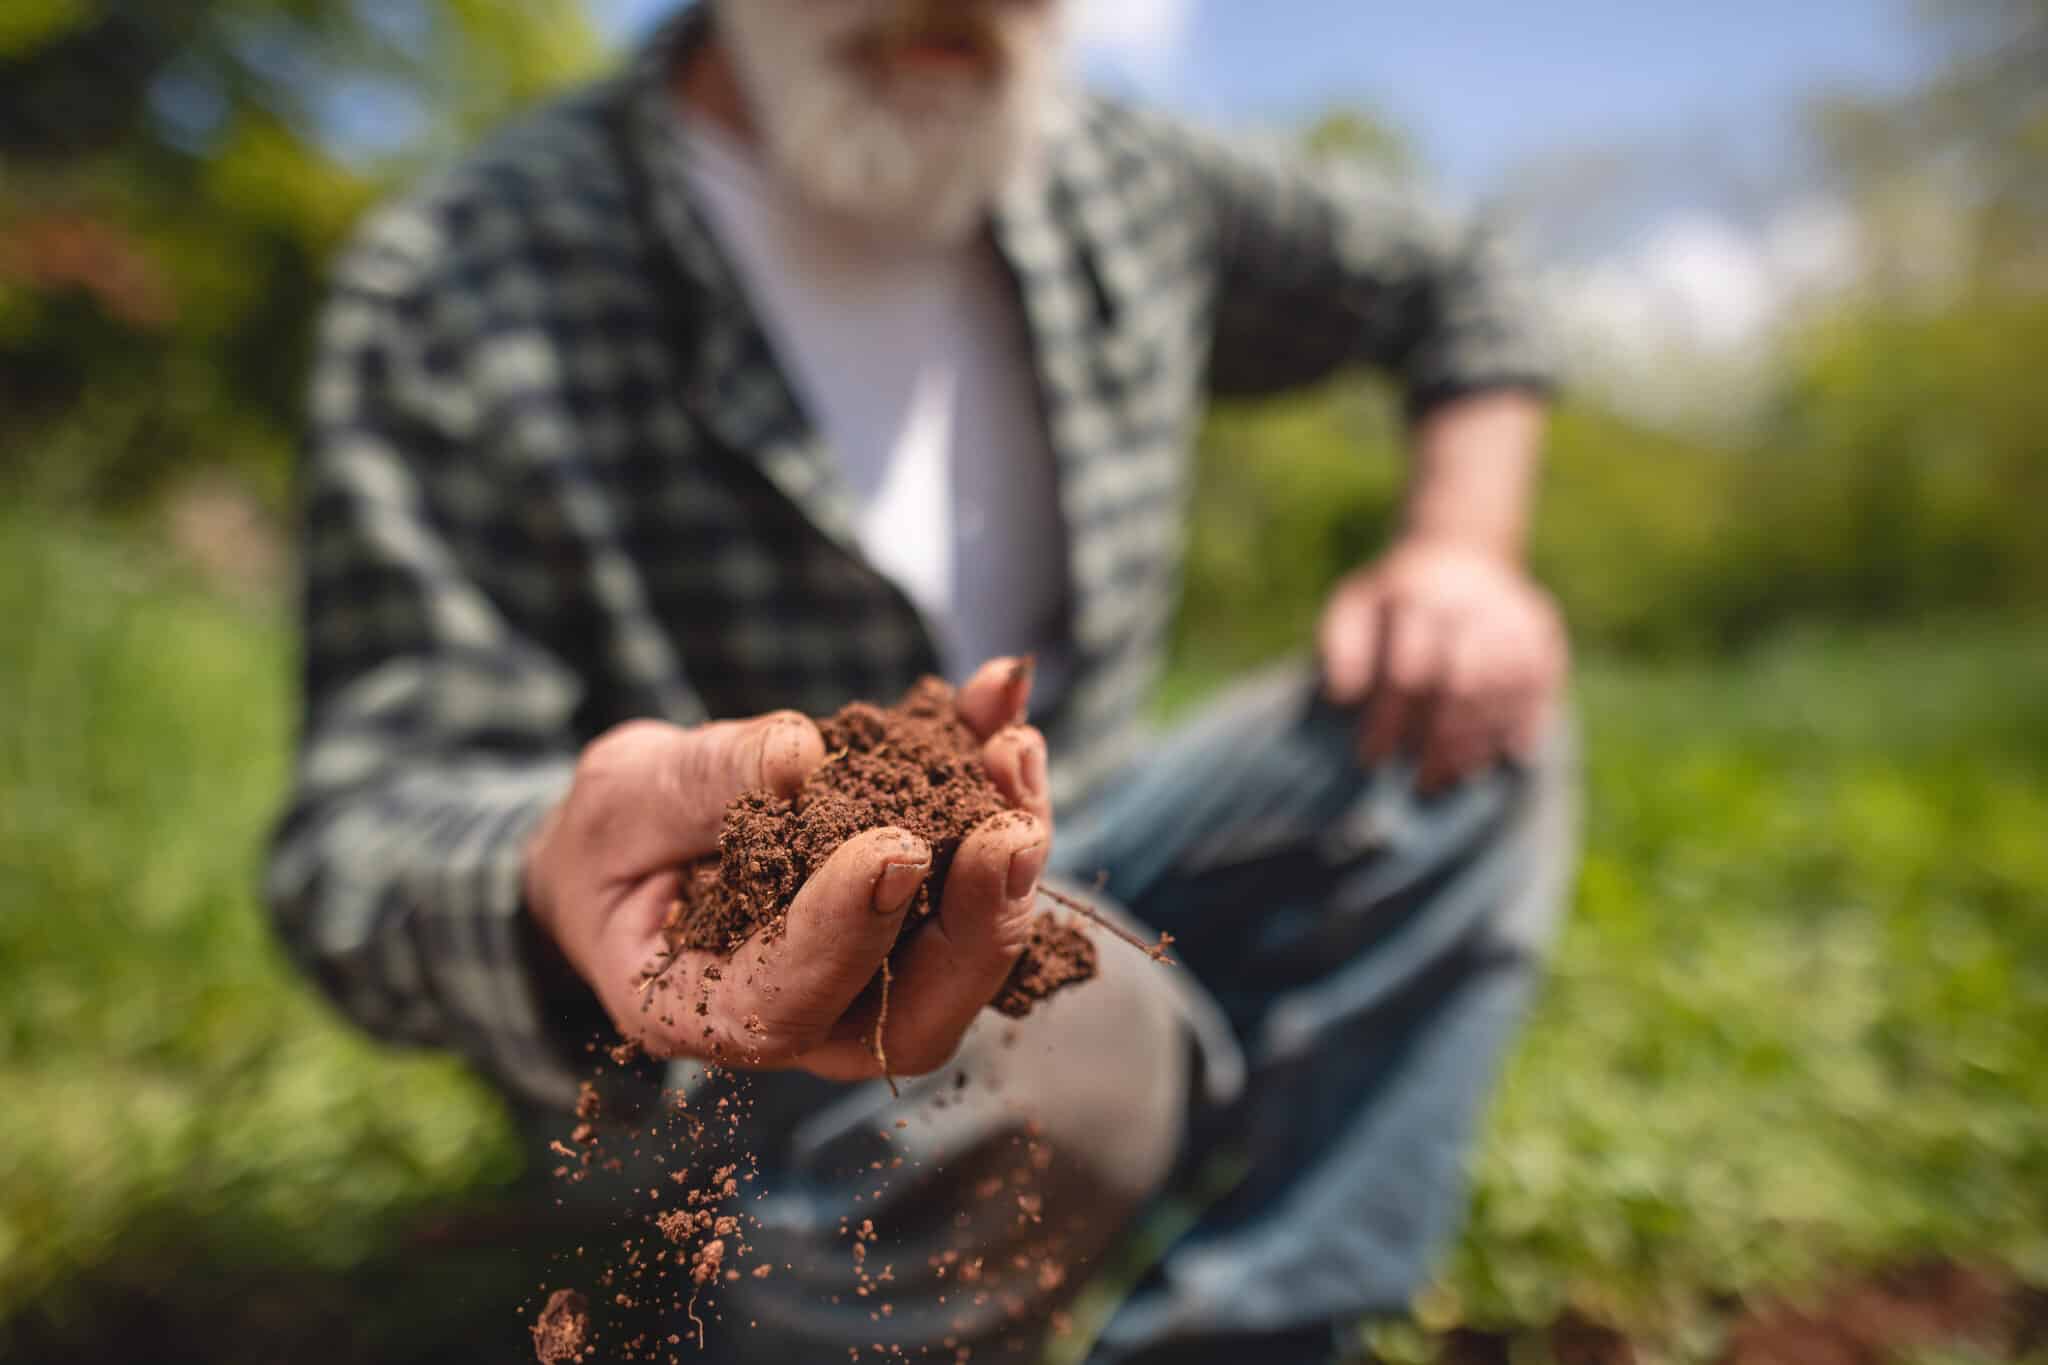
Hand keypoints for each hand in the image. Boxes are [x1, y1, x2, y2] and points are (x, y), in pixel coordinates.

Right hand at [523, 658, 1053, 1078]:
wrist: (644, 840)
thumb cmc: (615, 837)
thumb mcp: (623, 799)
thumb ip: (701, 785)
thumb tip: (799, 757)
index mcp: (705, 1012)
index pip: (788, 1004)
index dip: (847, 934)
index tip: (893, 849)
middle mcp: (808, 1015)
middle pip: (916, 1012)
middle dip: (977, 924)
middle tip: (1009, 830)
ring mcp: (877, 974)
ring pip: (971, 948)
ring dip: (1009, 851)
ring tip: (1013, 746)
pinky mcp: (923, 915)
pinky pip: (982, 870)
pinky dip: (1003, 785)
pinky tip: (1001, 697)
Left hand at [1318, 539, 1567, 791]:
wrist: (1460, 552)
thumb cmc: (1395, 598)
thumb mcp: (1356, 606)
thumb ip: (1343, 647)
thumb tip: (1342, 697)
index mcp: (1419, 598)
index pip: (1406, 672)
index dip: (1388, 720)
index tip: (1371, 758)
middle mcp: (1472, 607)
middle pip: (1462, 686)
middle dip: (1439, 741)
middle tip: (1419, 782)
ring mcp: (1514, 620)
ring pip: (1502, 693)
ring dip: (1479, 742)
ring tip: (1451, 778)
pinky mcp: (1543, 636)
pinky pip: (1539, 689)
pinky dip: (1523, 726)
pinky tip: (1503, 759)